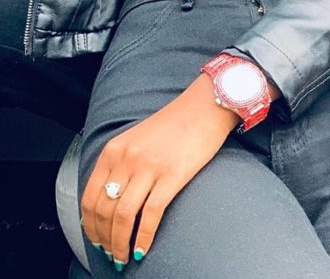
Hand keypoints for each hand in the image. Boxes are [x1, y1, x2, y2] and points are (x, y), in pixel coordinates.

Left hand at [80, 74, 237, 268]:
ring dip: (120, 244)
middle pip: (104, 210)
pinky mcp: (172, 175)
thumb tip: (109, 201)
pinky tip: (142, 250)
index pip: (90, 197)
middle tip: (111, 254)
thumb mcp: (136, 139)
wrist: (205, 105)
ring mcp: (149, 167)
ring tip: (123, 258)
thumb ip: (120, 164)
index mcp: (114, 150)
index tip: (96, 240)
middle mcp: (127, 158)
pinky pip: (150, 214)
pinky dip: (143, 237)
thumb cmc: (174, 124)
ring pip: (123, 216)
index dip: (90, 226)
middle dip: (104, 239)